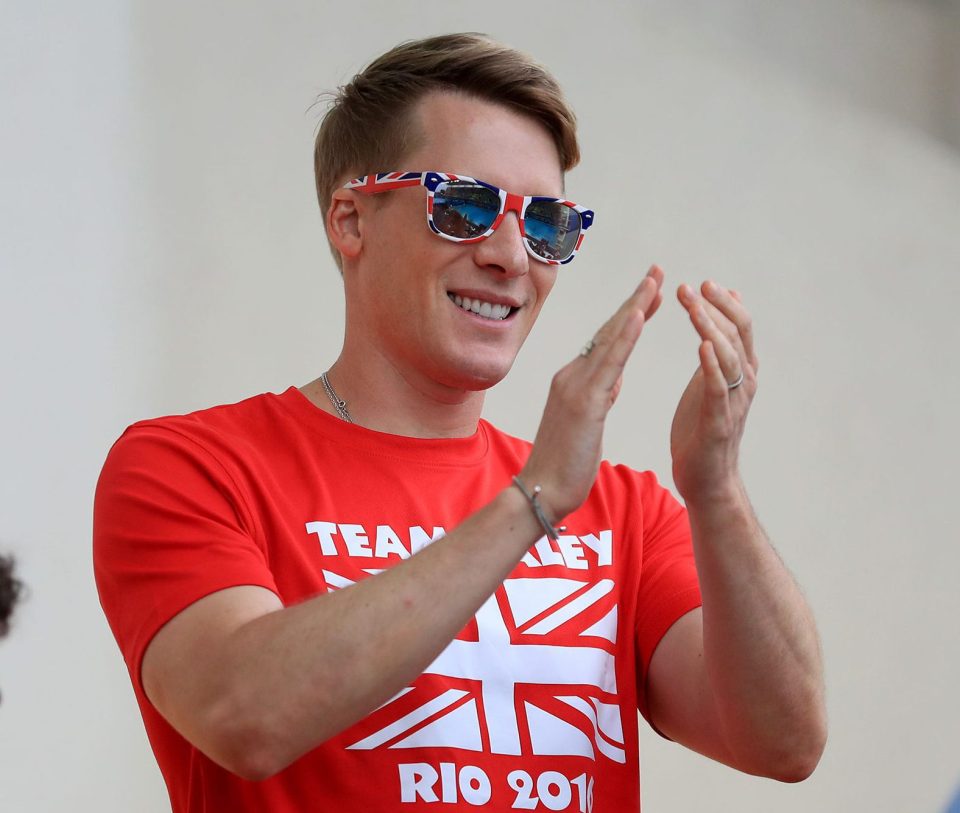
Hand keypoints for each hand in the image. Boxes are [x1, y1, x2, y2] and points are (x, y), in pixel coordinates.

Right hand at [521, 265, 664, 521]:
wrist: (541, 491)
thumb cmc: (563, 465)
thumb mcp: (586, 424)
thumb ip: (598, 397)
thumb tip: (613, 380)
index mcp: (574, 381)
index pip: (607, 341)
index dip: (630, 315)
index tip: (651, 294)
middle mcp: (572, 375)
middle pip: (609, 331)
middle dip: (635, 300)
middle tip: (657, 272)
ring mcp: (575, 386)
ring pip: (610, 340)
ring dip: (634, 307)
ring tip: (655, 282)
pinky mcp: (584, 402)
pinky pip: (609, 363)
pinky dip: (625, 337)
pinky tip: (639, 316)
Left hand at [670, 281, 758, 505]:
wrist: (705, 480)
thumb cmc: (702, 429)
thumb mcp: (710, 382)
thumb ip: (719, 348)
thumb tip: (725, 312)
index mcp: (739, 371)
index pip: (737, 326)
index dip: (722, 302)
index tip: (701, 283)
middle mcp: (743, 383)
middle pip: (737, 334)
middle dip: (716, 307)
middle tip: (694, 285)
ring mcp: (733, 403)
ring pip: (727, 356)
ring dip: (709, 327)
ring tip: (693, 306)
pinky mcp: (718, 423)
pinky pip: (718, 390)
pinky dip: (711, 366)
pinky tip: (701, 346)